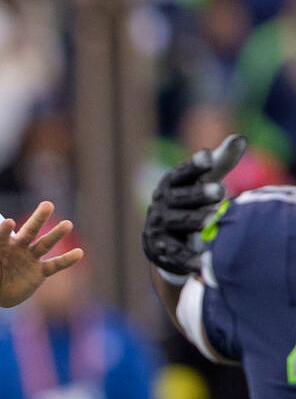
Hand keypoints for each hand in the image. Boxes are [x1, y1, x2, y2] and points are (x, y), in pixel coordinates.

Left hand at [0, 201, 82, 307]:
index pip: (0, 234)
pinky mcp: (39, 271)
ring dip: (55, 235)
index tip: (8, 222)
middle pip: (28, 231)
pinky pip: (54, 265)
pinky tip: (79, 253)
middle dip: (38, 219)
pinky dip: (65, 260)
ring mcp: (29, 257)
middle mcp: (16, 247)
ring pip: (43, 244)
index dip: (4, 229)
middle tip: (48, 204)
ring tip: (68, 223)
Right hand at [142, 134, 245, 275]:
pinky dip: (188, 256)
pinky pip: (175, 252)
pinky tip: (202, 260)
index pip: (181, 172)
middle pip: (180, 197)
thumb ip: (220, 163)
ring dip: (194, 220)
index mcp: (171, 184)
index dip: (193, 165)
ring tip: (212, 220)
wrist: (162, 239)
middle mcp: (161, 203)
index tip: (207, 157)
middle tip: (219, 190)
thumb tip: (240, 139)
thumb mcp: (202, 182)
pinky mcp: (159, 248)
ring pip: (176, 222)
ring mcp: (158, 225)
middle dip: (198, 194)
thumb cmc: (189, 203)